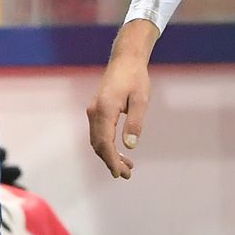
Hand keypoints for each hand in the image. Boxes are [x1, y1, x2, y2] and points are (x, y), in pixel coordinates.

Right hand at [87, 21, 158, 178]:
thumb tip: (130, 146)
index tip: (120, 173)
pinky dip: (107, 146)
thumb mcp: (141, 99)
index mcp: (105, 109)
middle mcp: (95, 112)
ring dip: (109, 155)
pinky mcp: (96, 110)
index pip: (105, 142)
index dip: (111, 160)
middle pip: (98, 144)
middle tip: (127, 175)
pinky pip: (98, 133)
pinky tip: (119, 152)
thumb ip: (135, 122)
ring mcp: (93, 111)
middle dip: (111, 161)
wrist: (125, 59)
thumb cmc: (135, 78)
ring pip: (97, 140)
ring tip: (126, 167)